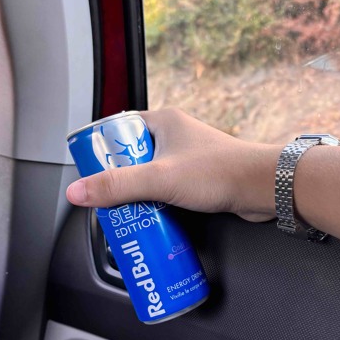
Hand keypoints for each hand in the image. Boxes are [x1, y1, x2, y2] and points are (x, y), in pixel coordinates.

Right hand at [66, 108, 281, 221]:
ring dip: (140, 193)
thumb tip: (77, 192)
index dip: (103, 150)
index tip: (92, 172)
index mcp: (163, 122)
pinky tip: (152, 216)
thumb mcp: (160, 178)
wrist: (262, 187)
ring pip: (152, 175)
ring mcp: (188, 158)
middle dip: (120, 179)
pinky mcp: (199, 179)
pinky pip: (169, 188)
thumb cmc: (218, 172)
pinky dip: (159, 201)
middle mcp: (176, 137)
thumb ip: (117, 185)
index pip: (120, 131)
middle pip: (133, 157)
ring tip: (126, 212)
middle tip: (107, 199)